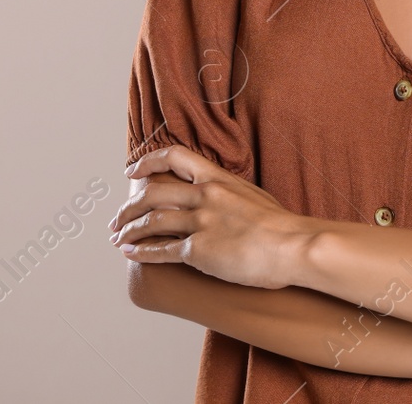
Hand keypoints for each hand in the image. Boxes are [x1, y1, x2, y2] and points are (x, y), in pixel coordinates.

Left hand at [109, 145, 316, 289]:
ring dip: (129, 230)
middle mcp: (205, 195)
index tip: (132, 173)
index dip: (148, 162)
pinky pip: (161, 250)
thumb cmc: (282, 226)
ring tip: (118, 238)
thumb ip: (231, 195)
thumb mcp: (254, 196)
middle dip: (128, 207)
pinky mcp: (199, 250)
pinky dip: (141, 252)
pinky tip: (130, 254)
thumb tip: (223, 200)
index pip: (175, 157)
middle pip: (152, 193)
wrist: (294, 246)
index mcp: (218, 178)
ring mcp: (201, 222)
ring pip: (151, 221)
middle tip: (117, 219)